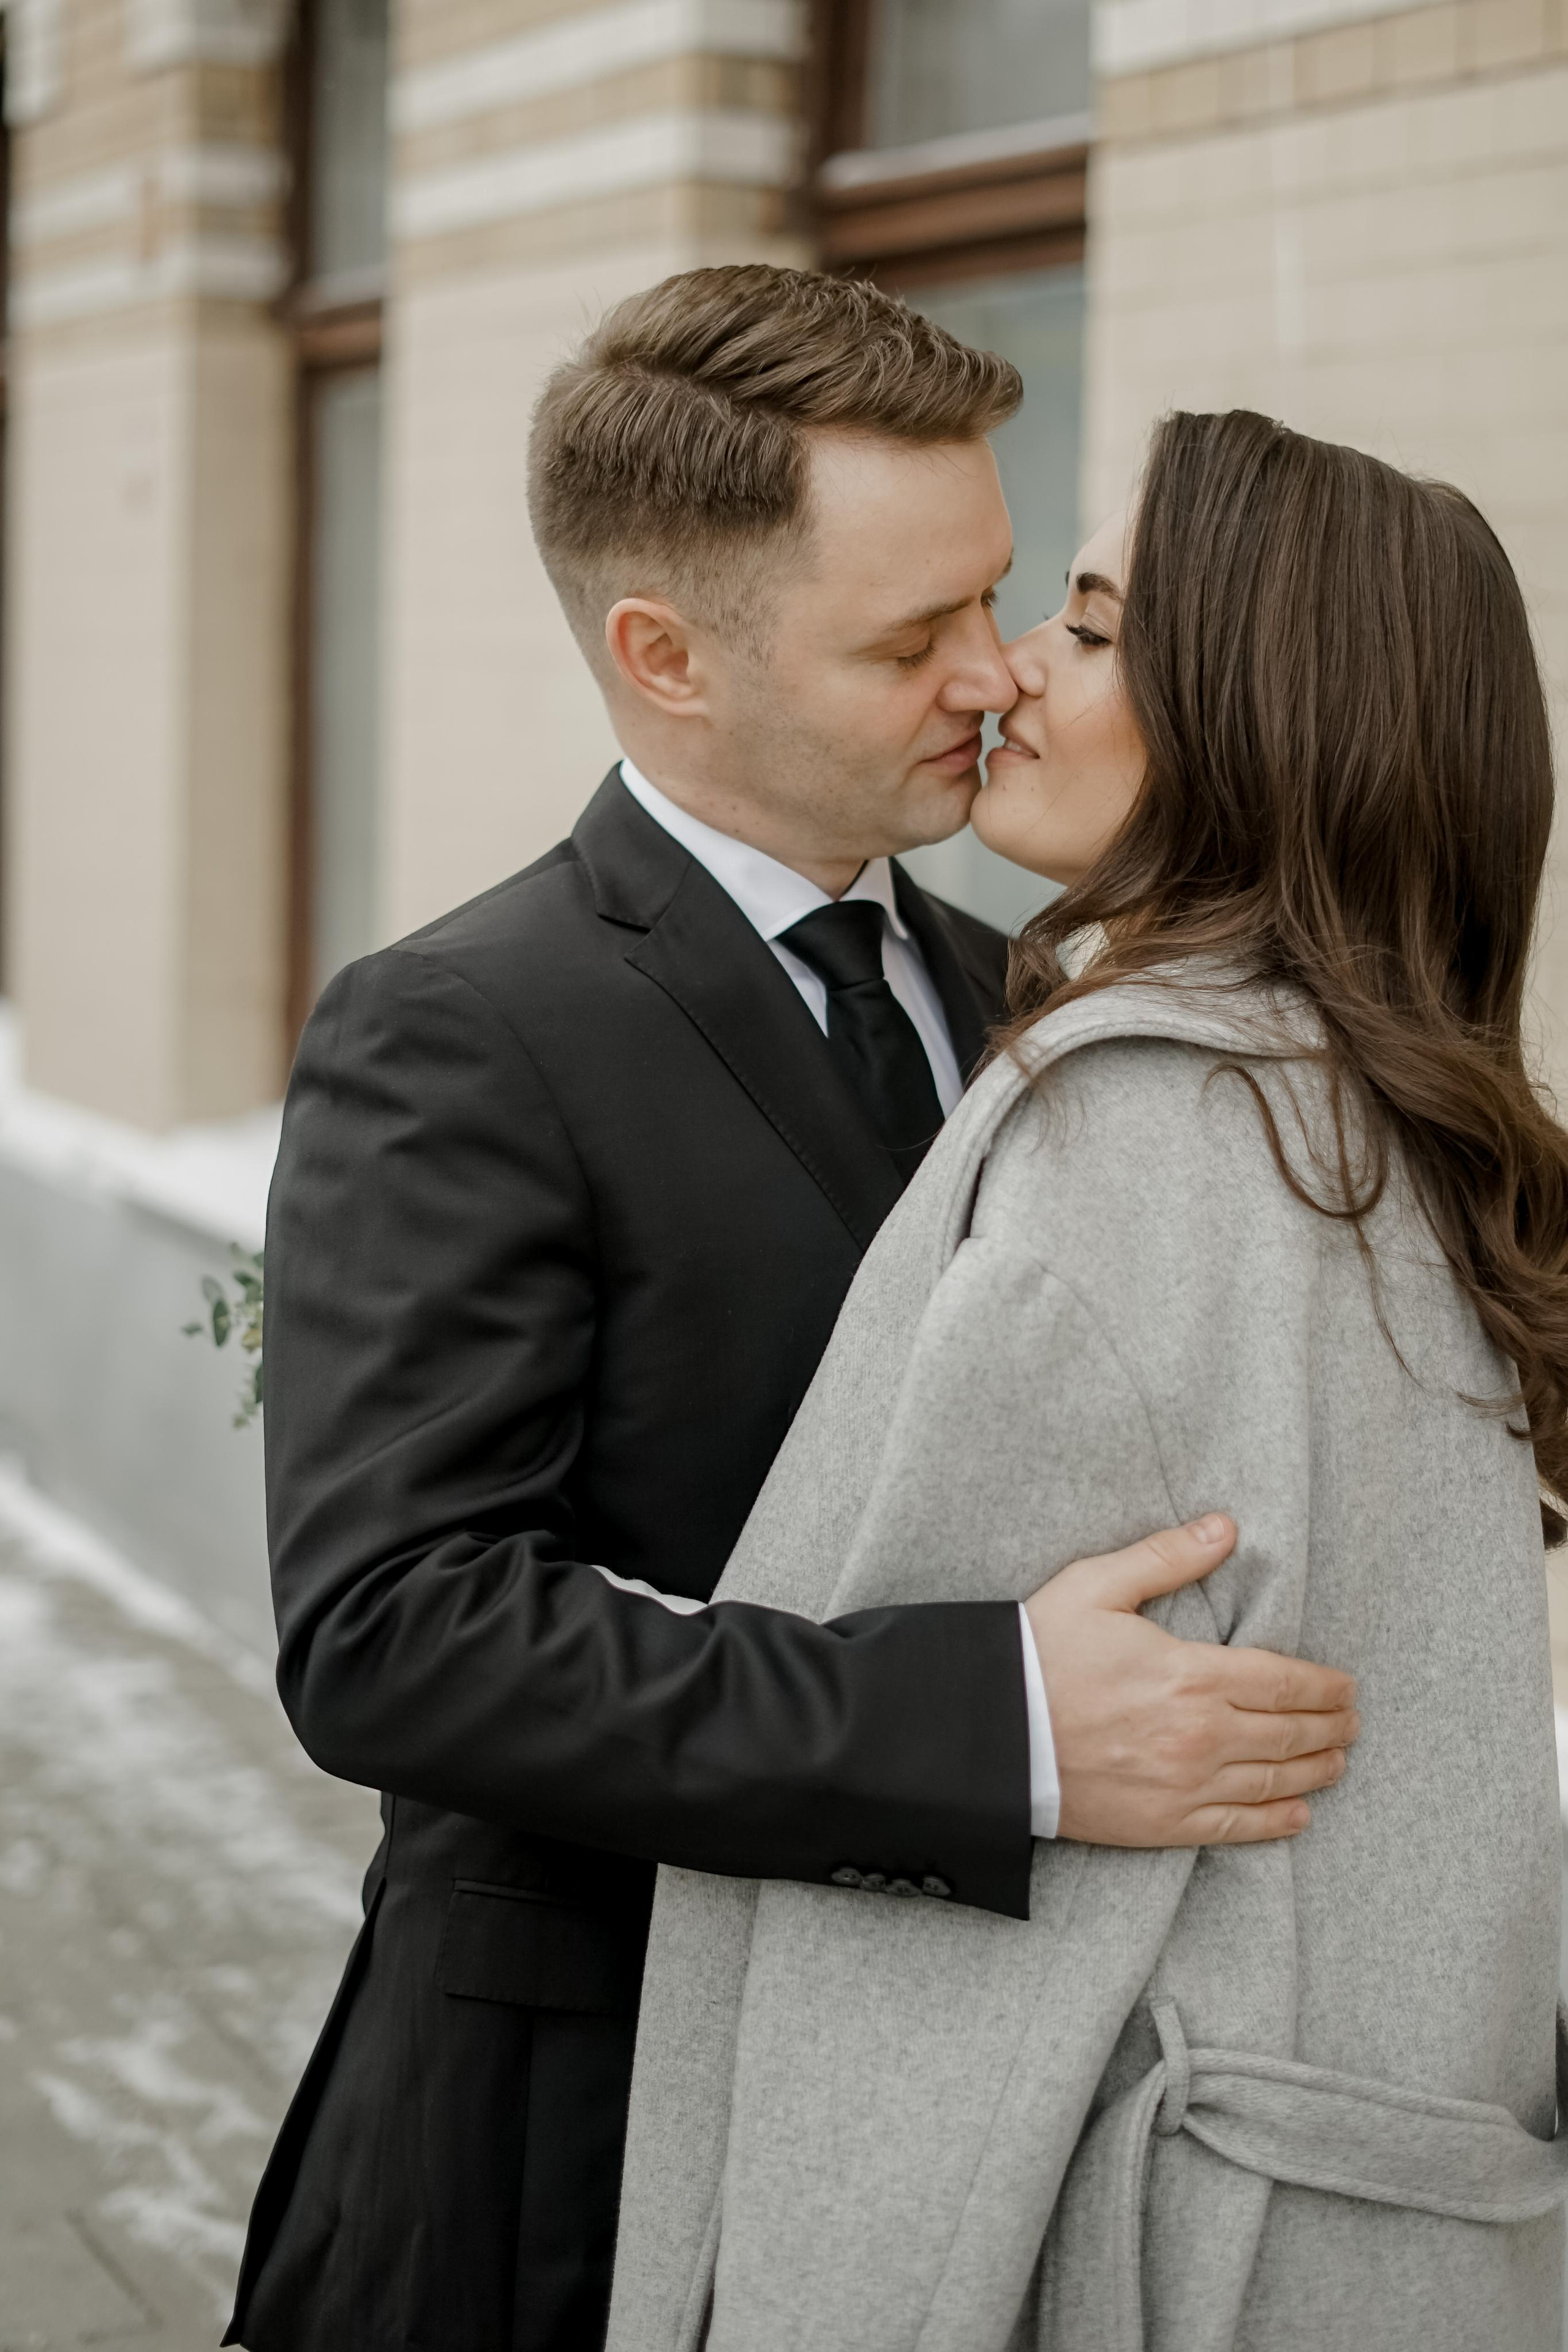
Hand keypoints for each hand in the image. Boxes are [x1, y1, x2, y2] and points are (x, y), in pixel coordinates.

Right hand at [1026, 1516, 1357, 1845]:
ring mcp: (1185, 1785)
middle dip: (1330, 1726)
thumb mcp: (1096, 1586)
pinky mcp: (1164, 1824)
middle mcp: (1201, 1734)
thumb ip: (1166, 1556)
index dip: (1323, 1685)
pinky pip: (1236, 1828)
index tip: (1345, 1685)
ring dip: (1315, 1770)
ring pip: (1273, 1780)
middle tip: (1352, 1721)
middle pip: (1290, 1732)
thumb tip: (1226, 1528)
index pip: (1284, 1680)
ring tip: (1337, 1761)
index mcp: (1192, 1674)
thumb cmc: (1038, 1654)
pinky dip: (1276, 1823)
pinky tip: (1298, 1816)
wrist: (990, 1734)